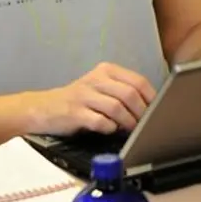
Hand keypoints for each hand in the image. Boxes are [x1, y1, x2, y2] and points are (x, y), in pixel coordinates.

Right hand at [25, 62, 155, 135]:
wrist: (42, 108)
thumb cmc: (79, 101)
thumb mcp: (101, 88)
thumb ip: (122, 92)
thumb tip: (151, 108)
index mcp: (107, 70)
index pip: (138, 81)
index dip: (151, 98)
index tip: (158, 111)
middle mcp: (96, 79)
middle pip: (129, 93)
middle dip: (142, 112)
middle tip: (146, 124)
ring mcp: (84, 95)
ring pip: (116, 107)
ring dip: (128, 122)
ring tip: (131, 130)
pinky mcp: (74, 113)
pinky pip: (99, 121)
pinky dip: (109, 128)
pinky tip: (110, 130)